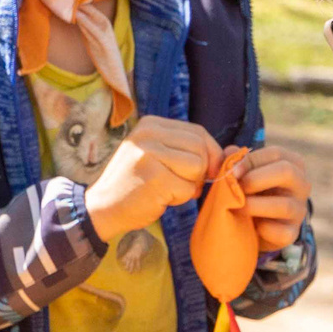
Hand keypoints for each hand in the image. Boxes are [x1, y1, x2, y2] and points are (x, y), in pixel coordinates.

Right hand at [88, 115, 225, 238]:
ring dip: (190, 186)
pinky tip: (160, 199)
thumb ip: (184, 149)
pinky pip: (187, 188)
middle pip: (200, 148)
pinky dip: (180, 198)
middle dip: (201, 171)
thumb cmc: (135, 184)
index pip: (197, 132)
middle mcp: (149, 134)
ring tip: (168, 190)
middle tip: (183, 185)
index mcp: (150, 124)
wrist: (102, 208)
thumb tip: (230, 154)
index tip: (209, 171)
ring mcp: (149, 154)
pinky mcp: (154, 178)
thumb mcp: (155, 155)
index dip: (211, 152)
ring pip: (197, 167)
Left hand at [233, 145, 311, 252]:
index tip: (231, 172)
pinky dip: (263, 230)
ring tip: (236, 208)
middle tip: (236, 189)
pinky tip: (252, 227)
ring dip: (254, 206)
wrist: (254, 226)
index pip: (276, 154)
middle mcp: (302, 184)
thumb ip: (236, 160)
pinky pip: (280, 232)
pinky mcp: (292, 233)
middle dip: (255, 180)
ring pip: (284, 205)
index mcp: (292, 163)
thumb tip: (230, 152)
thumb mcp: (244, 172)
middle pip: (286, 172)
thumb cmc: (250, 190)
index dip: (251, 161)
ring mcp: (300, 210)